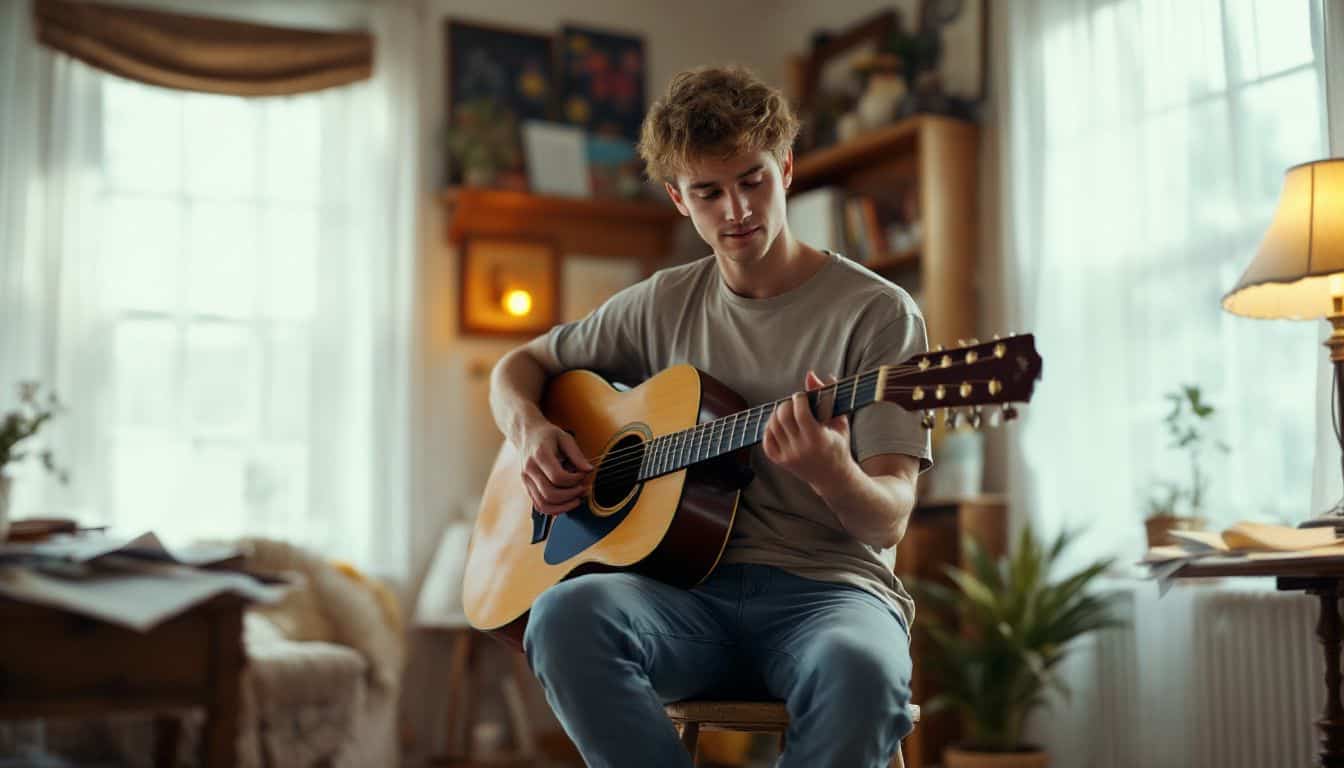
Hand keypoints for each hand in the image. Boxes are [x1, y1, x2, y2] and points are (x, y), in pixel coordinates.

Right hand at [520, 423, 592, 515]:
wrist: (527, 434)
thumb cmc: (548, 436)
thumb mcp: (565, 438)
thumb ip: (577, 455)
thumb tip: (589, 470)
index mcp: (539, 455)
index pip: (557, 477)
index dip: (574, 480)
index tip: (583, 475)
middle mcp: (530, 470)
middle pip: (550, 494)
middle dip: (570, 495)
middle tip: (582, 488)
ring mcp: (526, 480)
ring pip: (543, 504)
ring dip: (563, 506)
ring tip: (577, 499)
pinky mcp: (527, 487)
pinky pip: (539, 505)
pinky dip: (554, 509)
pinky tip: (566, 503)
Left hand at [762, 371, 852, 492]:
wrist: (833, 478)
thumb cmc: (839, 446)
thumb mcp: (838, 421)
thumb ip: (826, 396)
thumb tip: (811, 375)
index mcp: (818, 439)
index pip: (800, 412)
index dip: (799, 398)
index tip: (803, 396)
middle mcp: (800, 449)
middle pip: (782, 417)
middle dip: (786, 404)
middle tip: (793, 403)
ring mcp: (788, 457)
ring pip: (772, 426)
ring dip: (778, 414)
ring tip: (788, 412)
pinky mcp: (779, 461)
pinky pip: (766, 439)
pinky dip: (770, 428)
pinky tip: (780, 425)